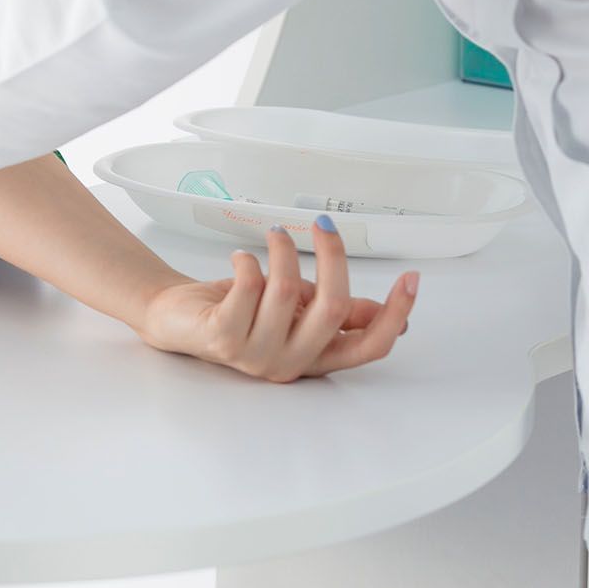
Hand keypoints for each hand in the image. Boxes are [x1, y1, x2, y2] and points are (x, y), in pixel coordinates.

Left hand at [136, 223, 418, 382]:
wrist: (177, 316)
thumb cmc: (240, 308)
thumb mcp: (296, 308)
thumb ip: (335, 310)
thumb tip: (385, 309)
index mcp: (315, 356)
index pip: (369, 347)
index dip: (394, 314)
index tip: (411, 278)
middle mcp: (290, 362)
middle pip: (333, 310)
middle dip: (334, 258)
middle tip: (324, 225)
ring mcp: (255, 355)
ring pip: (286, 292)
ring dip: (283, 251)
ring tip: (274, 234)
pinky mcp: (222, 339)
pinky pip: (248, 288)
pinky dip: (249, 261)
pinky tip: (242, 257)